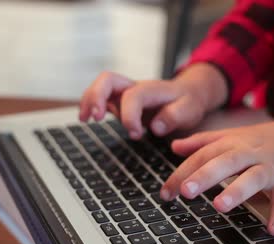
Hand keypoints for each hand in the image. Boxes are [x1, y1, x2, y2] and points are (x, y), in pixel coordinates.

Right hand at [79, 63, 227, 138]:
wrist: (189, 94)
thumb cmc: (188, 102)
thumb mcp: (190, 110)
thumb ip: (175, 116)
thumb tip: (155, 126)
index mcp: (152, 89)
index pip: (133, 96)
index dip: (130, 116)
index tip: (135, 134)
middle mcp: (134, 87)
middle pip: (108, 80)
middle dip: (97, 97)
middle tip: (95, 118)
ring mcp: (125, 93)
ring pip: (100, 87)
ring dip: (89, 100)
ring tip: (83, 119)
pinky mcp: (120, 101)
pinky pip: (100, 98)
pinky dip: (90, 106)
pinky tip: (86, 119)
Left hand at [161, 117, 273, 235]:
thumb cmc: (265, 140)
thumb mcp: (233, 136)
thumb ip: (203, 142)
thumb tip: (174, 146)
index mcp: (233, 143)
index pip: (203, 156)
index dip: (183, 173)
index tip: (165, 193)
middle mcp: (250, 153)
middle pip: (225, 162)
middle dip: (204, 176)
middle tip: (186, 191)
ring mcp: (271, 167)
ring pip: (253, 178)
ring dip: (237, 191)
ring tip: (220, 206)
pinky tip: (272, 230)